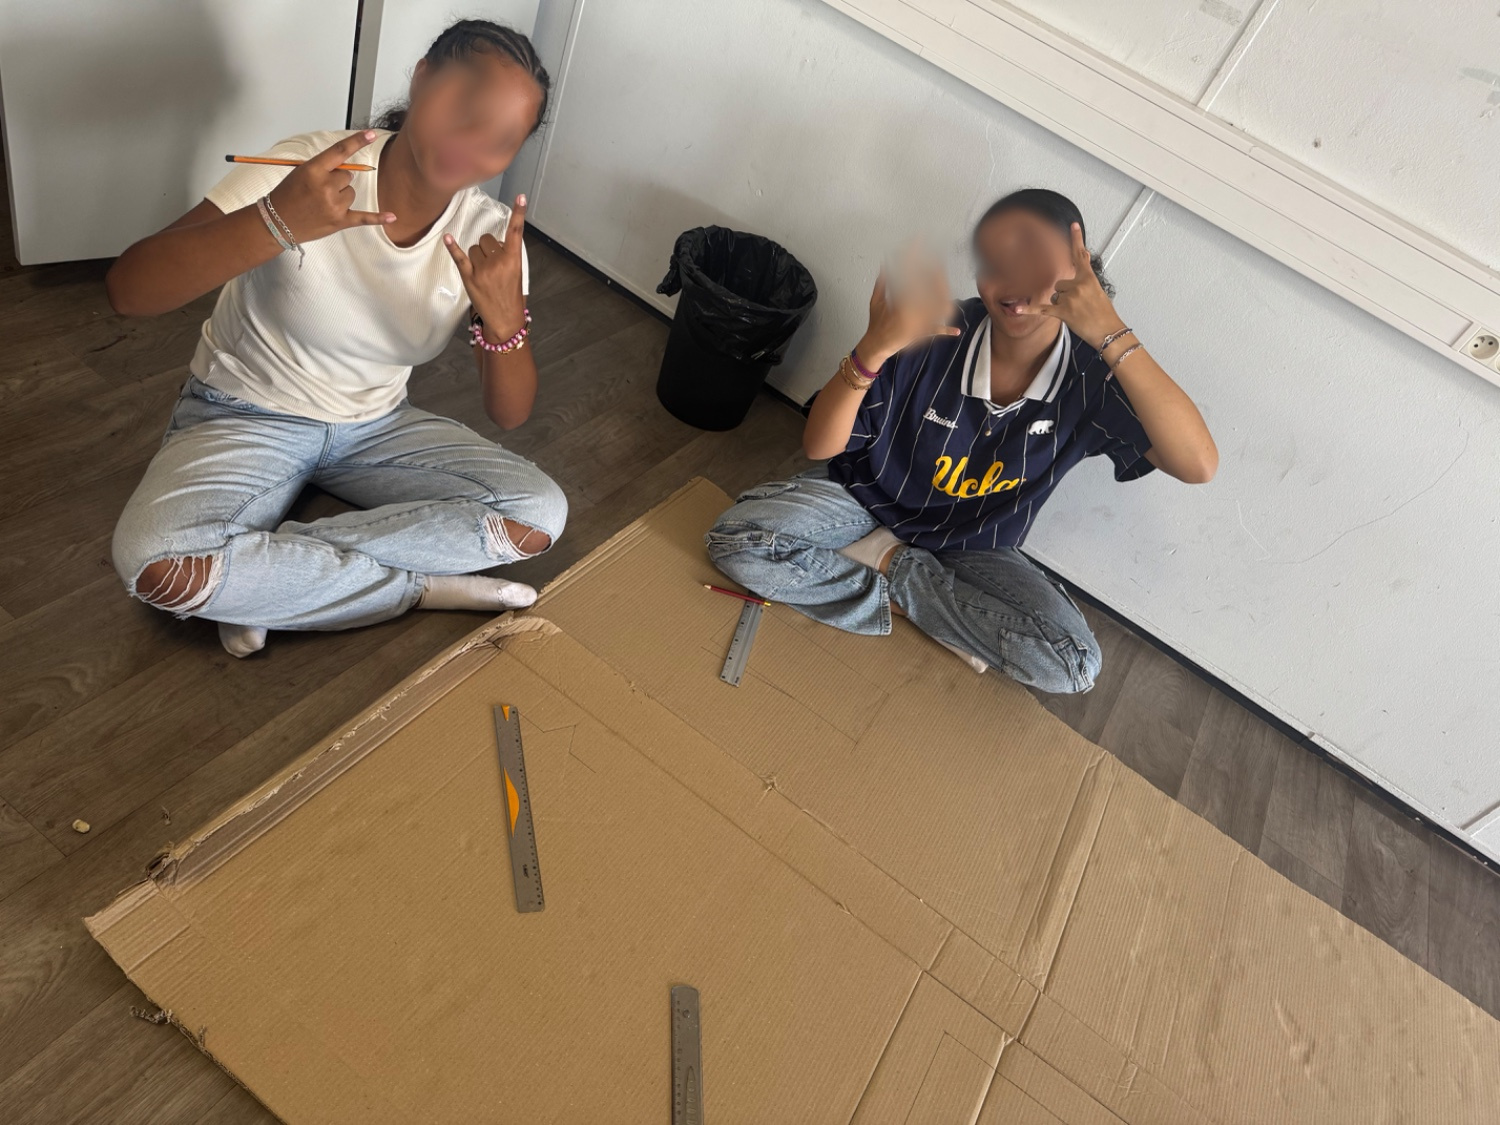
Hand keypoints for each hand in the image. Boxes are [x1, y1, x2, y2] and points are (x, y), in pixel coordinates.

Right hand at [265, 131, 394, 241]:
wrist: (276, 222)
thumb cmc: (286, 196)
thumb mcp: (300, 173)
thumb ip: (323, 167)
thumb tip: (347, 168)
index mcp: (313, 170)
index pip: (340, 151)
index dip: (357, 141)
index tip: (371, 134)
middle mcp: (325, 187)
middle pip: (348, 175)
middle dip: (336, 181)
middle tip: (319, 190)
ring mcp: (334, 205)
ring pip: (351, 193)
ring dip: (340, 196)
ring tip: (321, 204)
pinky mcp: (340, 221)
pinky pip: (364, 218)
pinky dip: (378, 218)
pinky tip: (392, 217)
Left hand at [444, 194, 527, 341]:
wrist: (504, 319)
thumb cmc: (511, 296)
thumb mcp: (517, 275)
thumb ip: (508, 256)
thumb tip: (495, 244)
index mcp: (514, 260)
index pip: (516, 232)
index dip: (519, 213)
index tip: (521, 197)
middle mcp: (498, 262)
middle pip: (487, 239)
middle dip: (488, 248)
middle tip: (493, 265)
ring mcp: (482, 270)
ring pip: (474, 248)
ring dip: (477, 256)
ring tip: (484, 273)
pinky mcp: (469, 277)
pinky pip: (460, 257)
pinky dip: (453, 247)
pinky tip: (448, 237)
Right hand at [855, 246, 961, 368]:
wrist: (875, 345)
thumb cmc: (876, 324)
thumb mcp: (876, 300)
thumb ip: (882, 282)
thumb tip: (885, 265)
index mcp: (900, 304)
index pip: (910, 278)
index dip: (914, 261)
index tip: (917, 247)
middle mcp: (912, 313)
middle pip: (930, 291)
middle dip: (937, 275)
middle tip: (938, 262)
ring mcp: (918, 324)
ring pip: (939, 309)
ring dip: (944, 296)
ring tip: (945, 284)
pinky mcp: (921, 335)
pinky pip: (936, 331)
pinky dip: (946, 331)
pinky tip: (957, 330)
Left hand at [1015, 223, 1124, 348]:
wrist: (1108, 331)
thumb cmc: (1104, 313)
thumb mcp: (1098, 289)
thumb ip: (1086, 274)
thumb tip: (1084, 255)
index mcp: (1088, 278)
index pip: (1081, 256)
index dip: (1076, 239)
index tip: (1073, 225)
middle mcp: (1078, 285)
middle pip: (1059, 283)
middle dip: (1064, 293)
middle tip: (1078, 304)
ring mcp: (1069, 299)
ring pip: (1054, 296)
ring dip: (1060, 304)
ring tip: (1075, 312)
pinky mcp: (1062, 312)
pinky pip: (1042, 309)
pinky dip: (1030, 309)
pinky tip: (1017, 308)